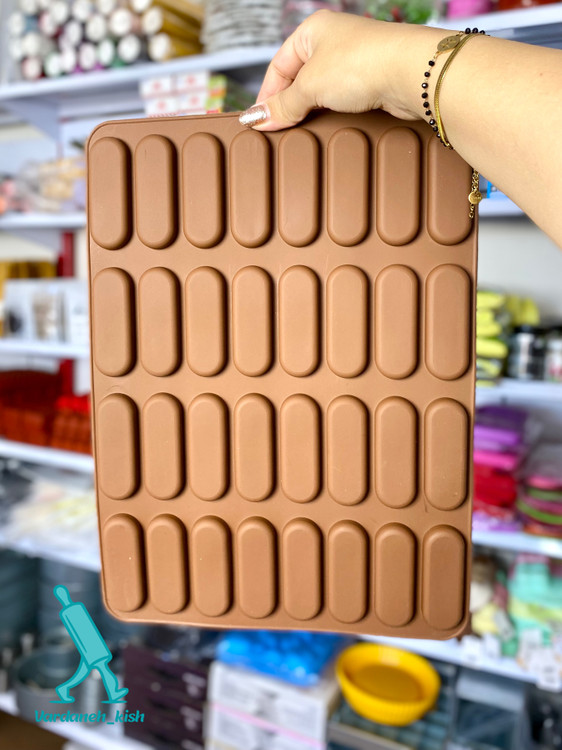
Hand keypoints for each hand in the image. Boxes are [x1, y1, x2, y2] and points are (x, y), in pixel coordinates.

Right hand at [239, 11, 441, 130]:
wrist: (410, 73)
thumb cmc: (361, 63)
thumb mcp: (309, 86)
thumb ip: (283, 105)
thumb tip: (258, 118)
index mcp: (314, 30)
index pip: (279, 65)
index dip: (267, 95)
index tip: (261, 122)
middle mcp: (335, 41)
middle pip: (300, 79)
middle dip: (289, 105)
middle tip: (280, 129)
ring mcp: (355, 61)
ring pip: (322, 92)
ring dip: (312, 112)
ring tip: (303, 131)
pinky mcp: (372, 82)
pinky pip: (343, 101)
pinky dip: (333, 115)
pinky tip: (328, 127)